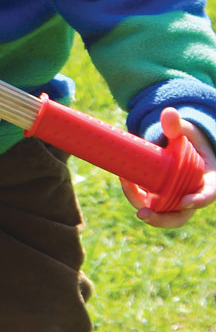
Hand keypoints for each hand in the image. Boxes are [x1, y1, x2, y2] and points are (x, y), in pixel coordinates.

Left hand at [121, 108, 215, 227]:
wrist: (180, 148)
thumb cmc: (189, 141)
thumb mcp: (186, 132)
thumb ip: (178, 126)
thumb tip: (168, 113)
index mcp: (208, 181)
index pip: (207, 195)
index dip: (198, 200)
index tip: (185, 202)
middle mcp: (192, 195)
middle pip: (180, 215)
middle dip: (162, 219)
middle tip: (142, 214)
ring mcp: (175, 199)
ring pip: (160, 212)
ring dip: (141, 203)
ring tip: (125, 182)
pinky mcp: (159, 198)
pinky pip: (147, 202)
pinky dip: (135, 194)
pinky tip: (125, 179)